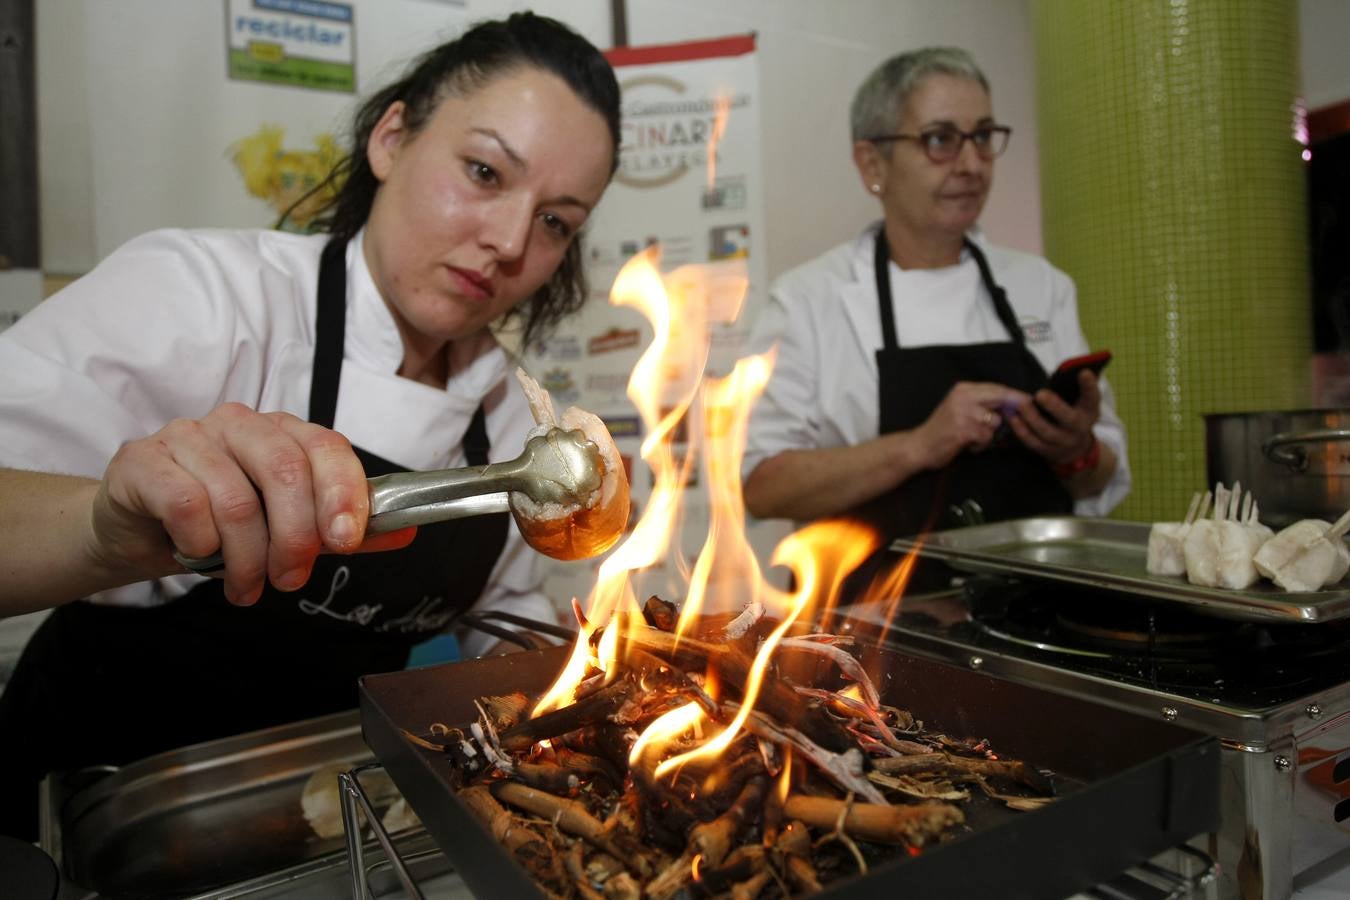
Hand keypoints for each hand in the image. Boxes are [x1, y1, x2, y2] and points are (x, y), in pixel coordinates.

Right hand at [89, 402, 410, 605]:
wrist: (137, 530)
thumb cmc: (220, 524)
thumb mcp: (288, 528)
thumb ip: (344, 529)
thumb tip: (405, 530)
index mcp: (282, 432)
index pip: (326, 447)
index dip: (343, 493)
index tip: (346, 541)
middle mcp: (239, 424)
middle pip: (285, 472)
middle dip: (295, 539)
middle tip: (290, 580)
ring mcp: (189, 436)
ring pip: (237, 500)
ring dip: (245, 559)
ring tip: (244, 586)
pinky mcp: (144, 459)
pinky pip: (187, 504)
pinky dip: (199, 543)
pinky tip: (197, 556)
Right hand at [912, 382, 1029, 469]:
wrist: (920, 446)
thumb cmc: (942, 430)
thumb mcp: (959, 408)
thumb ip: (981, 403)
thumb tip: (1011, 404)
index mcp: (962, 389)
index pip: (996, 388)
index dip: (1015, 395)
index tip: (1030, 400)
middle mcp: (963, 397)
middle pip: (1000, 398)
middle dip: (1014, 409)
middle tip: (1023, 417)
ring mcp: (963, 413)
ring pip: (995, 421)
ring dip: (990, 433)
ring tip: (975, 438)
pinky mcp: (963, 430)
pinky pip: (986, 437)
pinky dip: (981, 444)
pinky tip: (969, 445)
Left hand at [1008, 370, 1100, 465]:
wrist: (1074, 448)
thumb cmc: (1074, 413)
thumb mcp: (1081, 402)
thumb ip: (1075, 387)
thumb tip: (1069, 367)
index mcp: (1089, 411)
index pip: (1093, 397)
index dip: (1090, 385)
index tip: (1083, 371)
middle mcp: (1079, 428)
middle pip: (1068, 419)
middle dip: (1055, 406)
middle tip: (1041, 394)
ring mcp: (1063, 442)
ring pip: (1047, 432)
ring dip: (1032, 418)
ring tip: (1021, 404)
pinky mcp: (1047, 450)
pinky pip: (1032, 441)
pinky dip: (1021, 430)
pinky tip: (1013, 417)